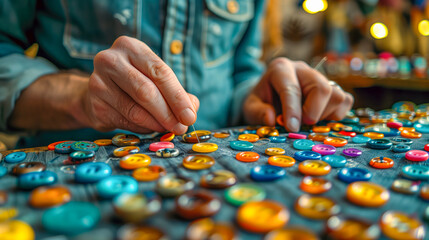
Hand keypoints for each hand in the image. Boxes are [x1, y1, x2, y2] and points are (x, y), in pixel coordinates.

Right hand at [81, 36, 198, 133]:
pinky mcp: (94, 105)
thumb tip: (191, 110)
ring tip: (168, 129)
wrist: (97, 92)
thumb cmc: (135, 82)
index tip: (190, 116)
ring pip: (135, 110)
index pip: (160, 72)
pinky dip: (142, 128)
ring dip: (156, 124)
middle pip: (146, 91)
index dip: (177, 97)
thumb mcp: (156, 79)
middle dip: (168, 113)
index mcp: (131, 47)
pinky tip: (150, 128)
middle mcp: (110, 60)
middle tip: (181, 127)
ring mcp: (98, 83)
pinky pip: (125, 122)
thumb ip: (177, 93)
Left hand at [243, 58, 353, 131]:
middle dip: (312, 112)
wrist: (270, 96)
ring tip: (307, 121)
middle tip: (301, 125)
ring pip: (336, 95)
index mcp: (281, 69)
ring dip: (324, 115)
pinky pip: (345, 101)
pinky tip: (319, 119)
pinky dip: (335, 115)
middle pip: (321, 88)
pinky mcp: (333, 88)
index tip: (291, 128)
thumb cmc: (261, 101)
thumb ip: (257, 112)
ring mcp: (321, 77)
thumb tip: (272, 120)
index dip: (292, 110)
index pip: (291, 88)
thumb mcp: (250, 107)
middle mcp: (303, 69)